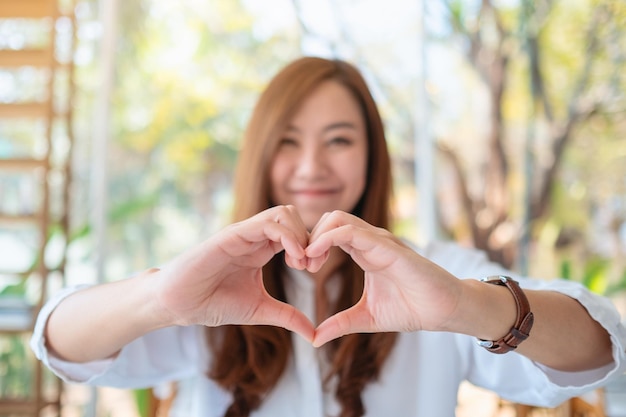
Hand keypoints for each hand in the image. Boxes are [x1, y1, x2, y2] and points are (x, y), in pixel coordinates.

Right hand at [152, 205, 316, 341]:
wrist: (180, 304)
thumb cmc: (214, 303)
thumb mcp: (260, 309)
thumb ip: (287, 316)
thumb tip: (313, 334)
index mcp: (262, 248)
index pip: (296, 231)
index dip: (312, 246)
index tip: (314, 268)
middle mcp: (255, 236)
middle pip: (293, 215)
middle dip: (310, 237)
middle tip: (311, 265)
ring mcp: (244, 233)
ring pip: (284, 212)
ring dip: (300, 235)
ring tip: (300, 263)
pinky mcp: (233, 235)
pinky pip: (268, 223)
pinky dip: (288, 236)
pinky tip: (292, 259)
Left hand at [305, 211, 462, 346]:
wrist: (442, 310)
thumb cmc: (411, 308)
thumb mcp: (366, 318)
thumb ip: (340, 324)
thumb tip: (314, 338)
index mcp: (363, 251)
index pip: (329, 234)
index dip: (310, 246)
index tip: (300, 267)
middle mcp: (370, 240)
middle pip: (329, 219)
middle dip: (309, 238)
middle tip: (301, 265)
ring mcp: (378, 239)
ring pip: (337, 219)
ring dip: (315, 236)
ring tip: (307, 262)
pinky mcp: (386, 245)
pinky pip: (350, 231)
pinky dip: (327, 238)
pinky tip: (316, 256)